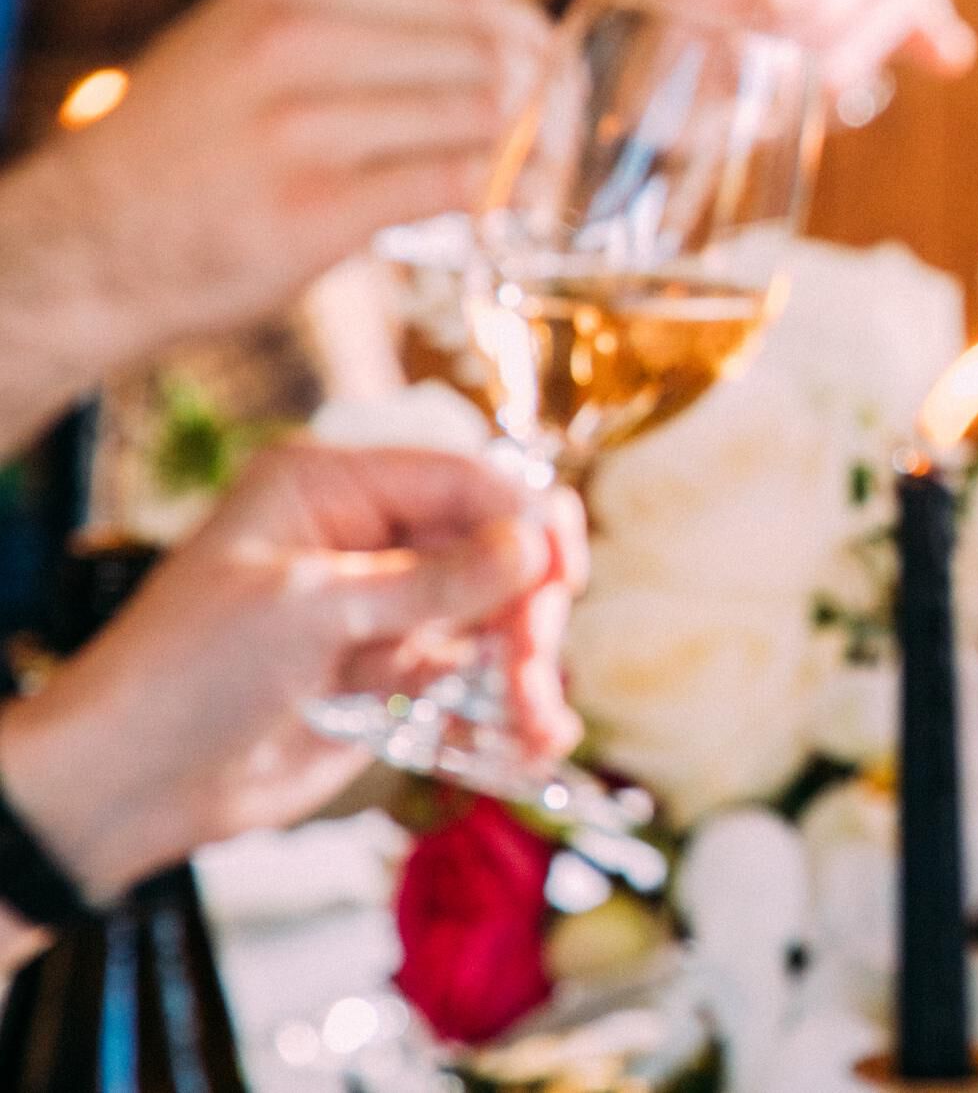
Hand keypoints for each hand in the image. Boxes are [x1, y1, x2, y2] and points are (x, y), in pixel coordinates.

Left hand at [0, 445, 580, 901]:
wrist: (127, 786)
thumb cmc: (185, 673)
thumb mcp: (309, 610)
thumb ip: (431, 580)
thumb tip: (534, 547)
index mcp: (333, 486)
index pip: (462, 478)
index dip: (523, 519)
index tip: (561, 573)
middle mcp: (369, 537)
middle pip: (493, 547)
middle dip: (525, 604)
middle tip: (531, 661)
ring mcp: (385, 608)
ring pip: (495, 616)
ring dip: (525, 665)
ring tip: (533, 720)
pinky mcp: (393, 674)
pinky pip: (474, 676)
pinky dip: (508, 706)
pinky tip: (534, 738)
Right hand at [28, 0, 546, 365]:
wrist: (78, 247)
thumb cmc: (182, 154)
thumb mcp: (247, 49)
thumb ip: (353, 35)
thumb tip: (496, 43)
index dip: (526, 34)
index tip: (555, 70)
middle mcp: (295, 45)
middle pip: (482, 52)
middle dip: (545, 95)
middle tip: (571, 134)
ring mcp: (303, 126)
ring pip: (478, 116)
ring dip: (532, 152)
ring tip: (547, 177)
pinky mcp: (315, 208)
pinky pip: (454, 187)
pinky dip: (501, 198)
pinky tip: (511, 211)